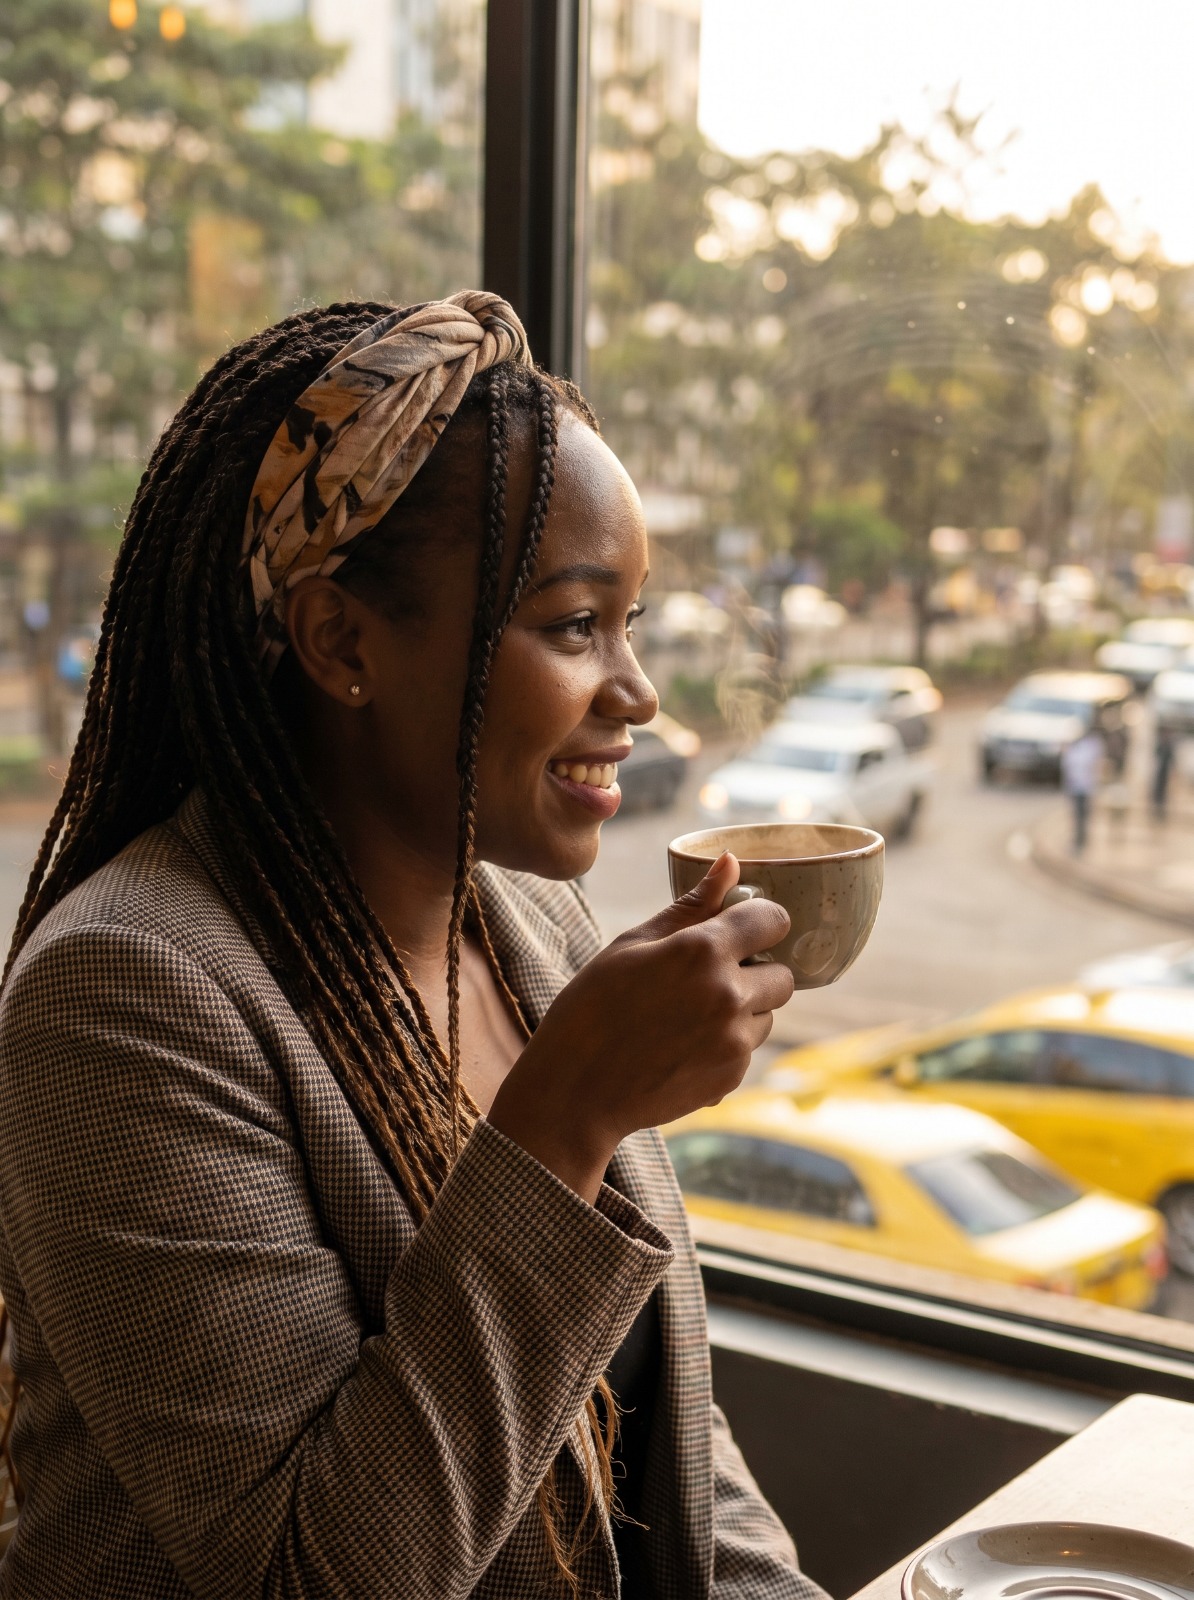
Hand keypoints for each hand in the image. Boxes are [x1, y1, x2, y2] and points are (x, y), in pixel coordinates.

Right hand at [487, 852, 792, 1202]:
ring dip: (744, 1010)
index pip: (773, 919)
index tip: (739, 928)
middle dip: (756, 971)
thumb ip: (691, 906)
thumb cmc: (592, 1007)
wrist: (576, 1091)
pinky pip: (748, 1048)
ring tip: (689, 1016)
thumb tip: (730, 862)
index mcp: (703, 952)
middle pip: (783, 975)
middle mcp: (729, 995)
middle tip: (707, 978)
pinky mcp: (732, 1076)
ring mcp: (734, 1041)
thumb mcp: (633, 945)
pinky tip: (682, 1046)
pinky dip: (727, 1044)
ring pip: (768, 1014)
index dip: (759, 920)